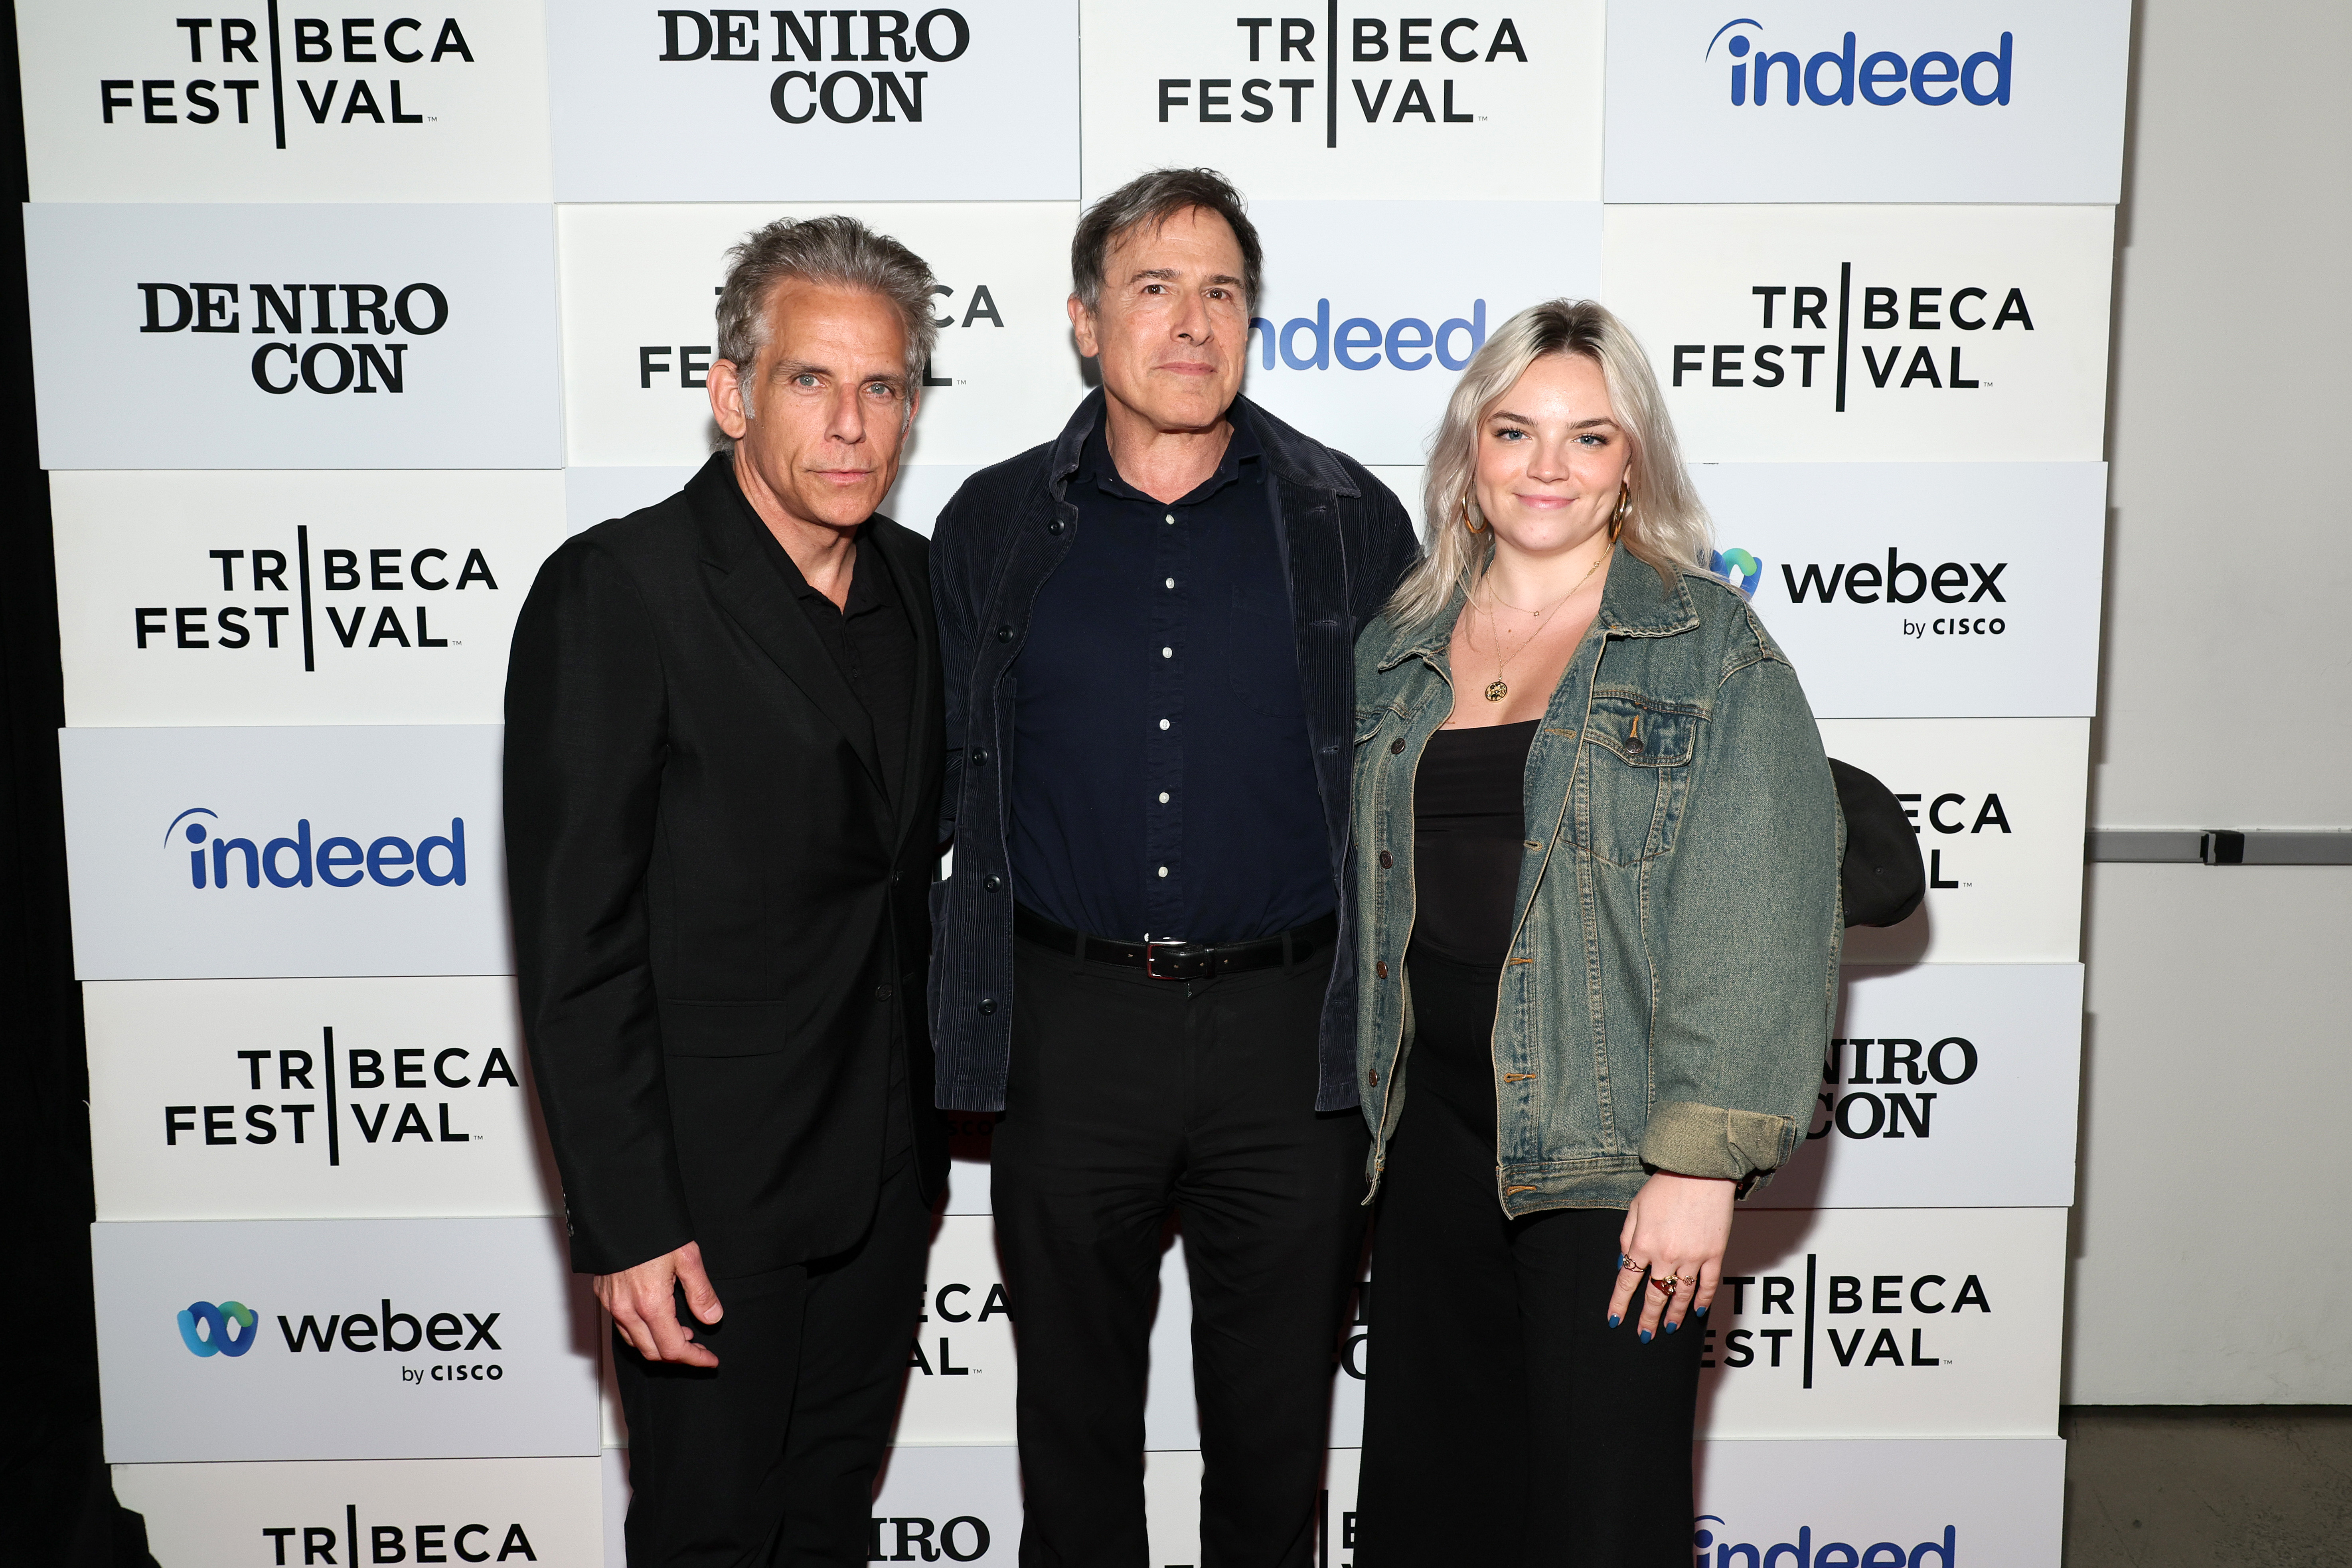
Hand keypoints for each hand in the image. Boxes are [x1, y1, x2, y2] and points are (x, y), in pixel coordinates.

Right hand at [595, 1241, 722, 1366]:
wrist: (619, 1210)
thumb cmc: (651, 1229)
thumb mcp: (687, 1257)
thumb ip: (701, 1292)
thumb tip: (712, 1318)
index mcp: (650, 1303)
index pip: (673, 1349)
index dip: (694, 1358)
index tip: (709, 1360)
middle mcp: (626, 1310)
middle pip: (653, 1352)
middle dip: (678, 1356)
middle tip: (699, 1348)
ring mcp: (612, 1304)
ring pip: (635, 1342)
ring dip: (659, 1345)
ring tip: (681, 1333)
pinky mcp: (604, 1296)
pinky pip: (622, 1327)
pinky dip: (642, 1333)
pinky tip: (657, 1320)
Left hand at [1606, 1172, 1735, 1342]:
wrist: (1700, 1170)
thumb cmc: (1665, 1186)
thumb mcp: (1635, 1208)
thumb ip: (1626, 1237)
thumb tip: (1620, 1262)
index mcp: (1642, 1243)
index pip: (1627, 1282)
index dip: (1620, 1304)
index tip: (1614, 1320)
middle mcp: (1666, 1255)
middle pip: (1654, 1295)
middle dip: (1647, 1319)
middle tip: (1643, 1335)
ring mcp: (1692, 1257)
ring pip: (1681, 1296)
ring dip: (1673, 1315)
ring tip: (1667, 1329)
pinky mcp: (1714, 1254)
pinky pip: (1709, 1284)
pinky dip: (1703, 1300)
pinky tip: (1697, 1312)